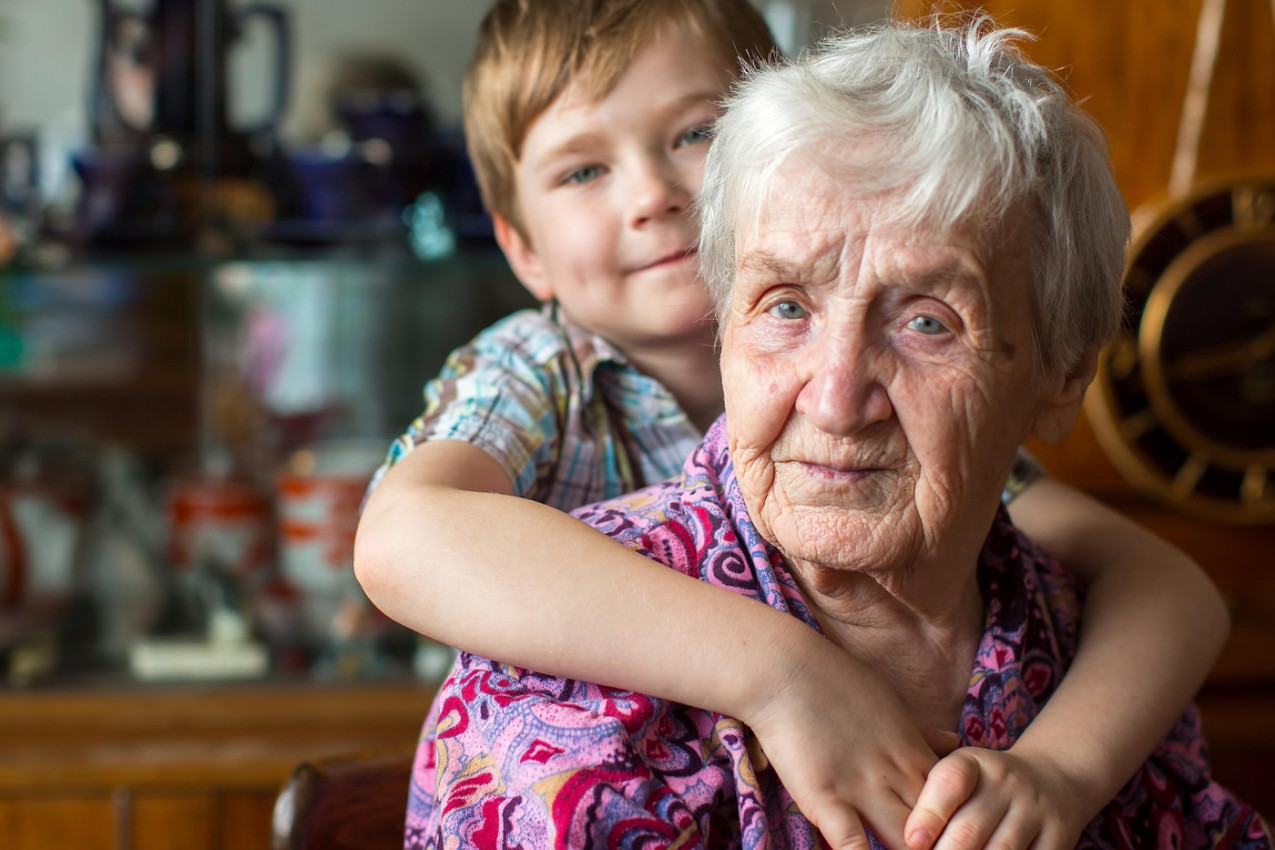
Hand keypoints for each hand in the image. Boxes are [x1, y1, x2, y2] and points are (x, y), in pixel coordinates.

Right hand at [743, 639, 943, 849]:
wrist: (787, 670)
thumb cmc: (838, 682)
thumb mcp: (892, 704)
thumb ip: (923, 732)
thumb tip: (955, 742)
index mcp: (914, 755)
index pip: (955, 804)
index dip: (960, 827)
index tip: (961, 838)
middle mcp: (896, 776)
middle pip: (937, 829)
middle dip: (943, 845)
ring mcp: (861, 789)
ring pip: (905, 842)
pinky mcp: (825, 798)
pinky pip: (851, 842)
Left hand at [904, 747, 1091, 849]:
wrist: (1053, 776)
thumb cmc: (984, 783)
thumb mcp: (960, 771)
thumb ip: (929, 794)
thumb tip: (908, 838)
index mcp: (973, 763)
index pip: (950, 782)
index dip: (929, 814)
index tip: (913, 841)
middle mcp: (1006, 783)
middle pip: (971, 828)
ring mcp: (1035, 811)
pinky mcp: (1058, 837)